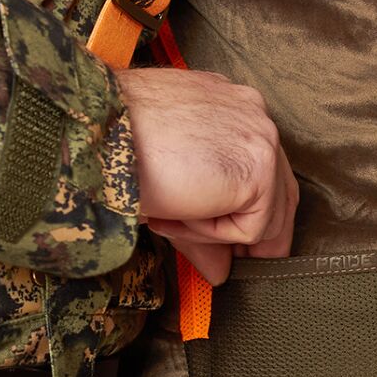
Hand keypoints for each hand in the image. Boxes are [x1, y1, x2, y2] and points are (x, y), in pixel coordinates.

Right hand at [115, 67, 298, 284]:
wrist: (95, 135)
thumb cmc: (115, 146)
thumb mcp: (171, 186)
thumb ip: (205, 226)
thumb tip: (222, 273)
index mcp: (230, 103)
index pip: (263, 165)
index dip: (252, 209)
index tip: (238, 244)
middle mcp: (253, 112)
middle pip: (281, 190)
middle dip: (260, 235)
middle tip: (235, 264)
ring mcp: (260, 138)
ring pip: (264, 214)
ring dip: (218, 232)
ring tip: (170, 219)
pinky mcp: (259, 169)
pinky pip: (251, 228)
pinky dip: (212, 234)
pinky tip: (176, 212)